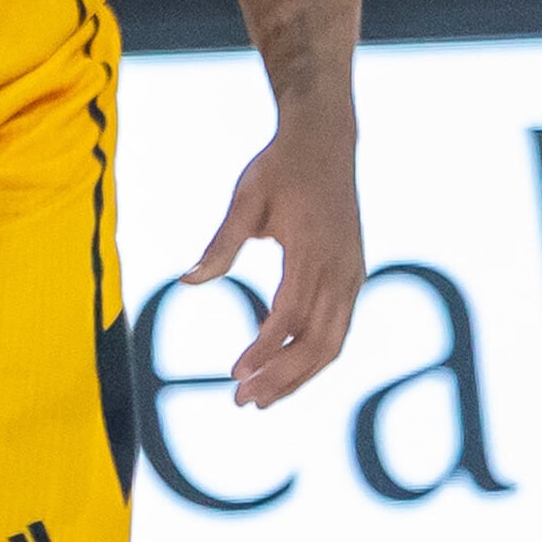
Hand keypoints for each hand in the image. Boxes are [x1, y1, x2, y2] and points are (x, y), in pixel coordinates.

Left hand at [181, 131, 363, 405]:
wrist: (326, 139)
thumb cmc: (280, 167)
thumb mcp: (244, 199)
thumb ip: (220, 244)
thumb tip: (187, 281)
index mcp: (313, 250)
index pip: (290, 315)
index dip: (264, 349)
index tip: (235, 374)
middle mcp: (341, 269)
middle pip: (318, 342)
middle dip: (282, 378)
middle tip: (241, 401)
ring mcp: (353, 274)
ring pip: (333, 342)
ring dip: (298, 375)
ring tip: (261, 398)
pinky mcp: (354, 275)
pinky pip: (338, 328)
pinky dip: (312, 354)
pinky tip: (282, 367)